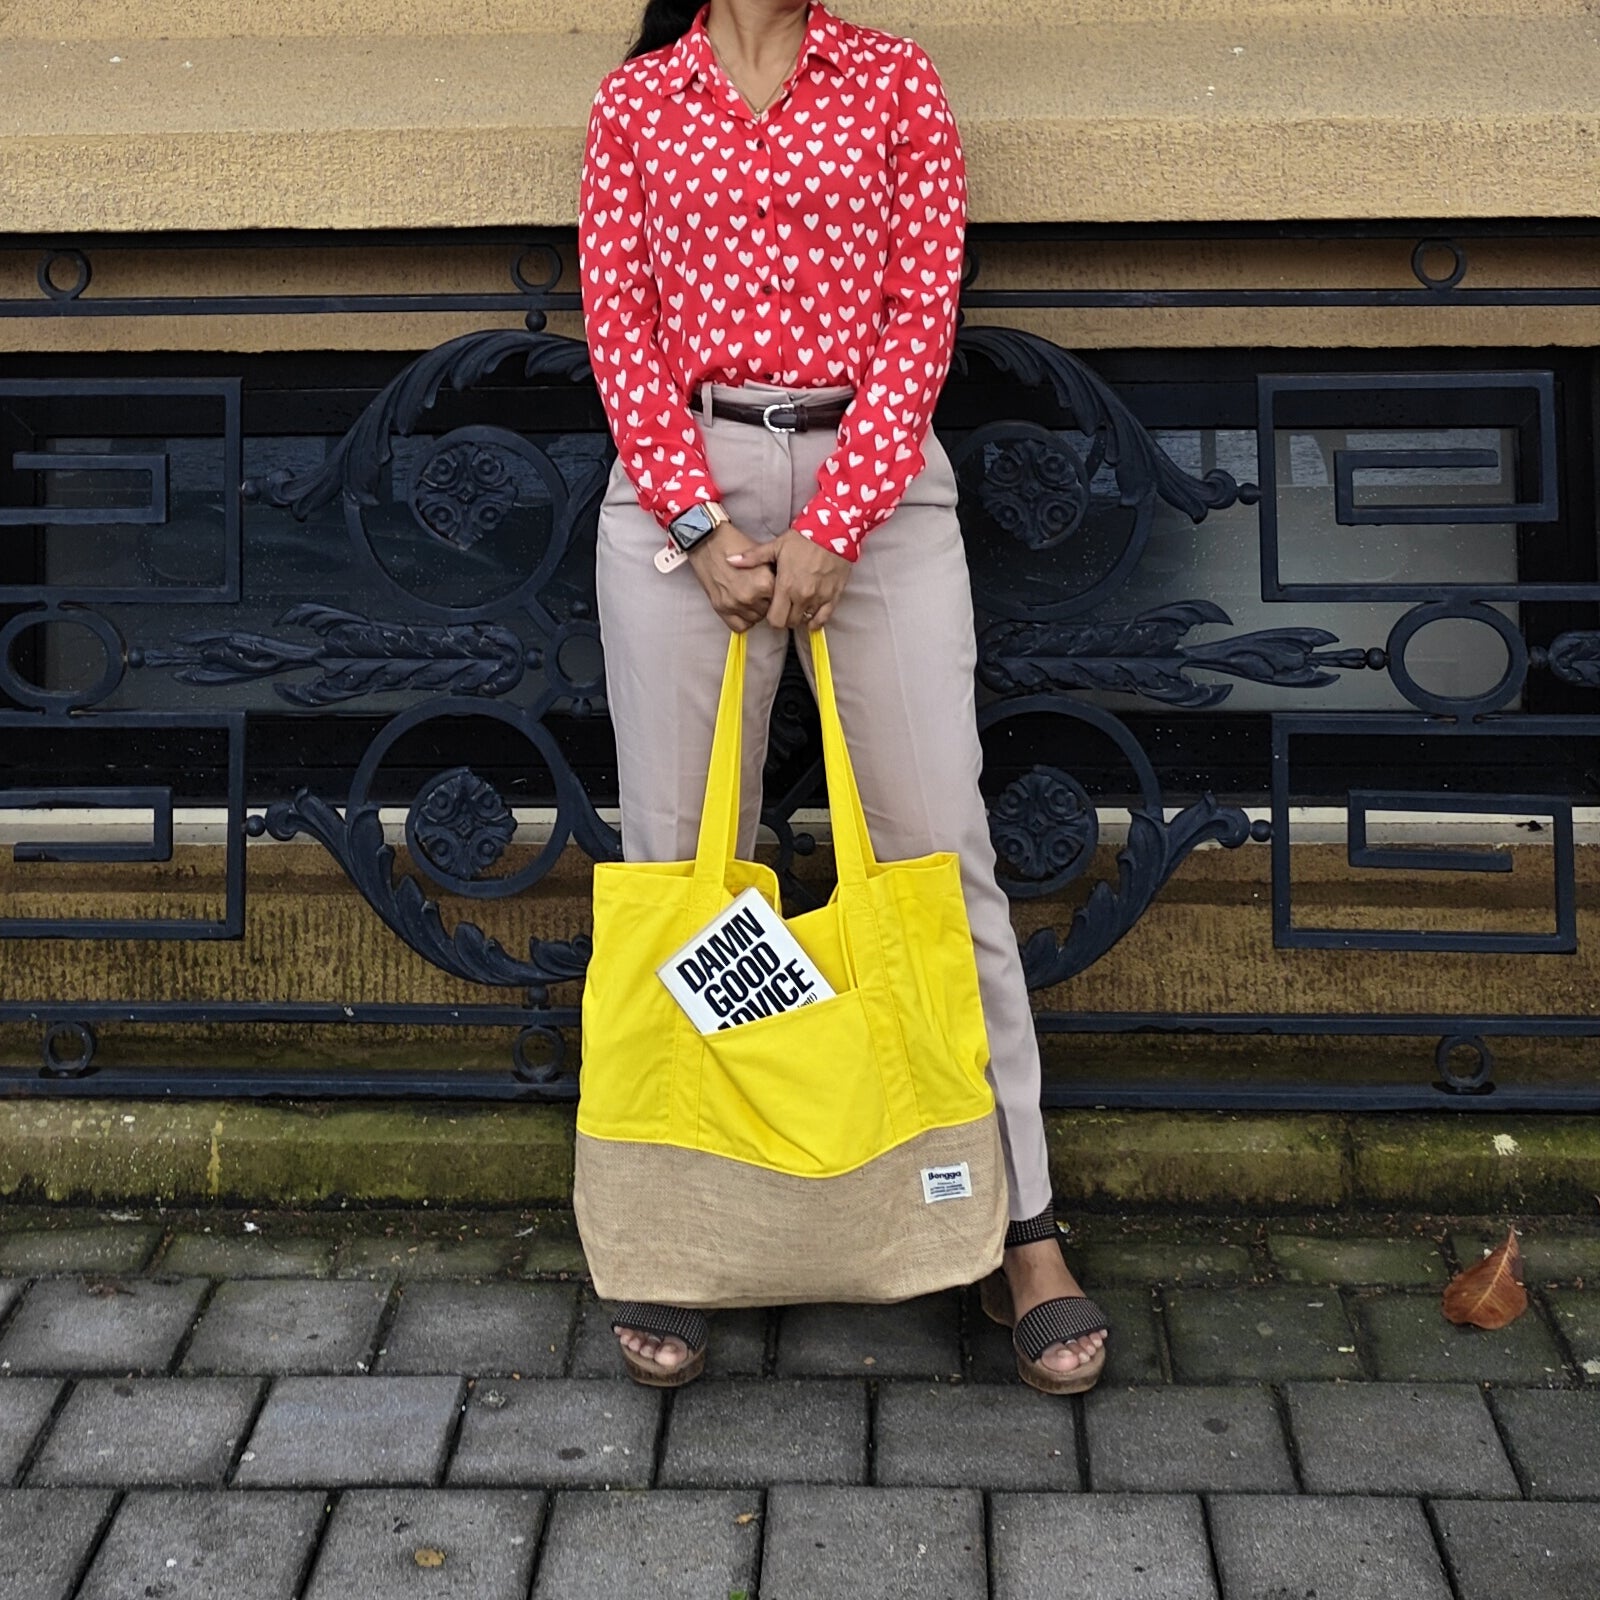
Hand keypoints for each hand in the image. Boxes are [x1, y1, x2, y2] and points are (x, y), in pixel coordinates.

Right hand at [685, 520, 775, 632]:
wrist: (707, 541)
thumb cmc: (734, 543)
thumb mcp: (761, 554)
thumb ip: (774, 572)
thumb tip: (786, 586)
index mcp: (764, 582)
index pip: (782, 598)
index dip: (779, 591)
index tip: (774, 585)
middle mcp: (749, 596)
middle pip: (769, 610)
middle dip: (767, 601)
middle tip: (762, 590)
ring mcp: (734, 604)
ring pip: (756, 619)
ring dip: (756, 610)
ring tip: (752, 597)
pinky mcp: (720, 608)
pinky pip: (740, 626)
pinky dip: (744, 620)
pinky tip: (743, 608)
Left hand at [726, 529, 851, 629]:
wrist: (833, 531)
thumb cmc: (803, 538)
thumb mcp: (775, 546)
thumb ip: (752, 558)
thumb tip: (730, 561)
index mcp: (785, 586)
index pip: (774, 619)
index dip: (771, 616)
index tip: (772, 608)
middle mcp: (802, 596)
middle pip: (789, 623)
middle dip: (784, 618)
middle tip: (784, 607)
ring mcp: (819, 598)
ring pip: (805, 622)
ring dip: (799, 617)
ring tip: (797, 606)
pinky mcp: (833, 596)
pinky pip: (823, 619)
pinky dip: (816, 620)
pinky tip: (811, 613)